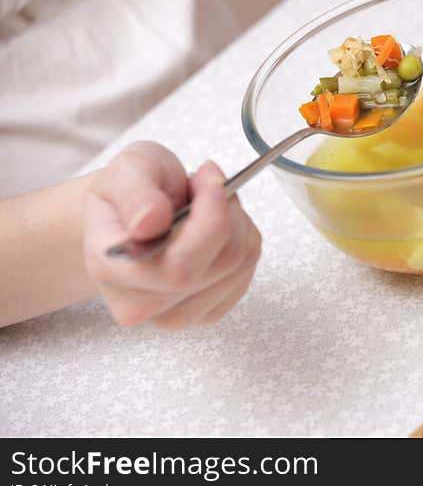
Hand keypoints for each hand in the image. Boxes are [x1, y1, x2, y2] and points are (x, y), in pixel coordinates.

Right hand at [82, 141, 261, 329]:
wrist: (128, 216)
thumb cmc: (127, 194)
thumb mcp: (126, 169)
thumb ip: (135, 193)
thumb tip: (149, 220)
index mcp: (112, 269)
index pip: (180, 267)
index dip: (210, 219)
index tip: (209, 178)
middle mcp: (139, 305)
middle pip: (221, 263)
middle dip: (226, 212)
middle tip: (208, 182)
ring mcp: (174, 315)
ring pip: (240, 265)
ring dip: (237, 223)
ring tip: (206, 204)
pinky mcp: (205, 314)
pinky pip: (246, 272)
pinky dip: (243, 240)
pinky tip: (215, 229)